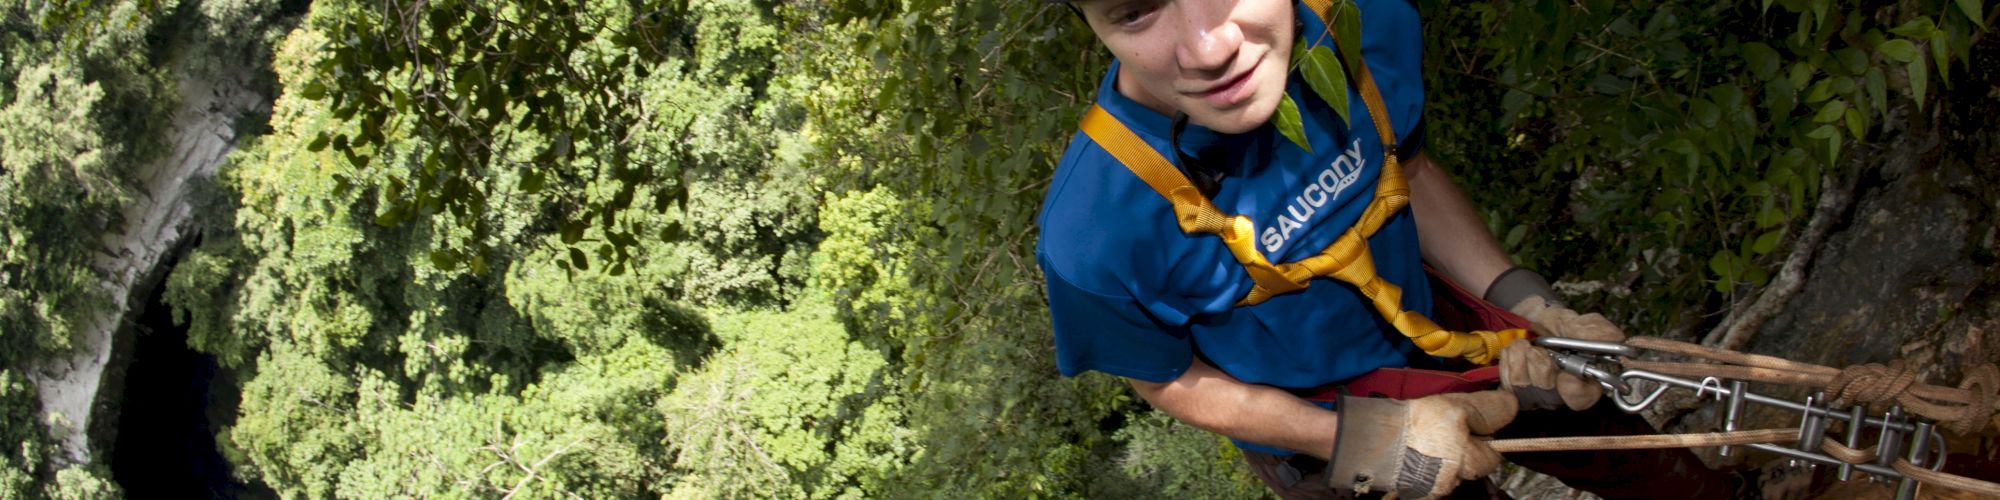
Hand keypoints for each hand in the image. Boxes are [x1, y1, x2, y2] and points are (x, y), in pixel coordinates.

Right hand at [1325, 391, 1517, 498]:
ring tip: (1425, 437)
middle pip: (1472, 464)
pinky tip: (1415, 450)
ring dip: (1444, 455)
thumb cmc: (1416, 424)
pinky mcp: (1417, 490)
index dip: (1485, 436)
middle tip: (1445, 428)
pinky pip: (1431, 474)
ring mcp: (1436, 488)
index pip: (1494, 454)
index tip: (1471, 423)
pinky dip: (1427, 463)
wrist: (1371, 442)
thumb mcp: (1455, 406)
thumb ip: (1488, 408)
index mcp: (1470, 462)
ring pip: (1451, 469)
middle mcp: (1457, 480)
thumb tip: (1513, 405)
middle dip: (1464, 447)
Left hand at [1501, 296, 1624, 410]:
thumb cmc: (1561, 324)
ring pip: (1524, 386)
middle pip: (1549, 395)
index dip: (1573, 390)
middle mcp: (1560, 393)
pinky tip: (1514, 349)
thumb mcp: (1582, 323)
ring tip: (1525, 343)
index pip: (1581, 399)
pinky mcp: (1513, 388)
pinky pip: (1506, 382)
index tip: (1565, 375)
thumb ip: (1599, 333)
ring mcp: (1536, 393)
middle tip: (1538, 349)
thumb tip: (1616, 342)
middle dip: (1541, 367)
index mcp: (1584, 381)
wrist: (1531, 317)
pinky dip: (1508, 360)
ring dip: (1521, 357)